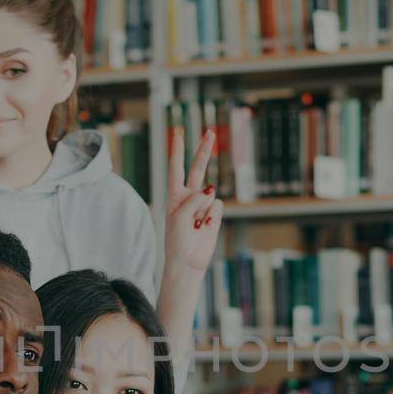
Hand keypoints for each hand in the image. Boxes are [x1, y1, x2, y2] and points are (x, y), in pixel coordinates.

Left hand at [165, 128, 222, 273]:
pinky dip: (212, 216)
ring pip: (209, 193)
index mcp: (175, 195)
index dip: (177, 151)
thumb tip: (212, 188)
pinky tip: (205, 227)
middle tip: (210, 132)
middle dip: (204, 150)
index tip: (178, 133)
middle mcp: (190, 195)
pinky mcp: (216, 213)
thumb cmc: (177, 240)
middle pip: (198, 168)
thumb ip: (194, 199)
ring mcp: (204, 203)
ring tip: (195, 225)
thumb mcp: (179, 217)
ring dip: (203, 209)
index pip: (176, 168)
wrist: (188, 261)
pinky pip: (217, 206)